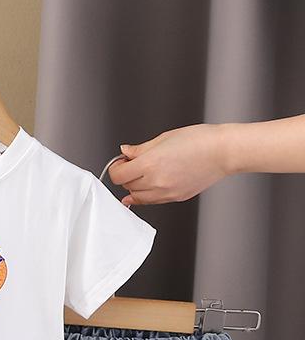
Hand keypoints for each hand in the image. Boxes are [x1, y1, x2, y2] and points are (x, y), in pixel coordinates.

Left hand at [107, 124, 229, 205]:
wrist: (223, 152)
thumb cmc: (200, 140)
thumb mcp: (164, 138)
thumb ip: (140, 149)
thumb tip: (126, 152)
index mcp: (150, 164)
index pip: (118, 175)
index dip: (116, 168)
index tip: (120, 163)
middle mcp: (155, 182)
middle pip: (127, 186)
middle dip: (126, 175)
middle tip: (132, 164)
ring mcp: (165, 193)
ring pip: (137, 196)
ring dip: (135, 186)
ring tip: (143, 173)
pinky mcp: (174, 198)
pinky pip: (152, 201)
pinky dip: (146, 195)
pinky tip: (148, 186)